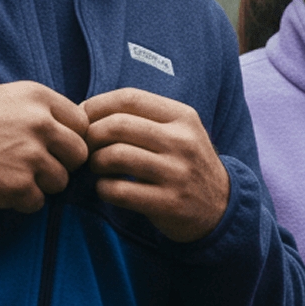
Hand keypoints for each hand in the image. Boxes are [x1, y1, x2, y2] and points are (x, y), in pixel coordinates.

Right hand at [0, 81, 88, 213]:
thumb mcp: (6, 98)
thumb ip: (41, 110)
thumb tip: (73, 129)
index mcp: (38, 97)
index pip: (81, 123)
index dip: (70, 138)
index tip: (52, 145)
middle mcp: (39, 123)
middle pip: (79, 154)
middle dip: (61, 163)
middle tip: (35, 165)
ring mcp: (31, 155)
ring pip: (61, 181)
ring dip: (42, 184)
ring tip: (13, 175)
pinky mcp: (19, 185)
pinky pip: (38, 201)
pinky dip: (22, 200)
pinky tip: (1, 187)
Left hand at [82, 88, 229, 242]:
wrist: (221, 207)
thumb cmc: (185, 164)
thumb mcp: (178, 131)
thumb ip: (143, 118)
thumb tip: (86, 110)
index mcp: (183, 116)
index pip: (129, 98)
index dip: (96, 106)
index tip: (84, 120)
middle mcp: (182, 141)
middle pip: (117, 125)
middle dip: (91, 136)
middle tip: (86, 147)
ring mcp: (177, 174)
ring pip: (115, 156)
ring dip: (95, 162)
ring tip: (97, 167)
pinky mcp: (168, 204)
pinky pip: (120, 191)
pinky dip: (103, 189)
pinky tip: (106, 189)